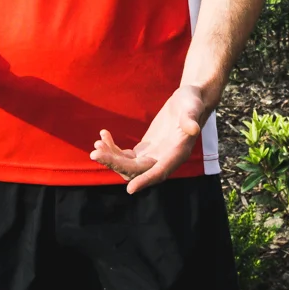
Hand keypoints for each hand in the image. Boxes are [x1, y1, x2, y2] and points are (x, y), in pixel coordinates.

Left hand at [90, 85, 207, 193]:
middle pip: (137, 171)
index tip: (130, 189)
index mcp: (177, 154)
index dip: (146, 180)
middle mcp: (164, 160)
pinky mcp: (145, 150)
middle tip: (95, 153)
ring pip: (128, 166)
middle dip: (115, 164)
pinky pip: (126, 156)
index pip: (160, 172)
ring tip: (96, 144)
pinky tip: (103, 136)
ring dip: (111, 158)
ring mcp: (153, 157)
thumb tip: (193, 129)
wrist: (189, 100)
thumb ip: (191, 118)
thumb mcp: (192, 107)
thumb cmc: (193, 102)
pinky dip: (113, 149)